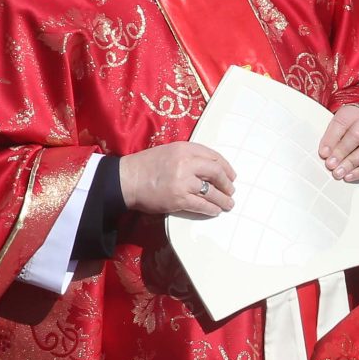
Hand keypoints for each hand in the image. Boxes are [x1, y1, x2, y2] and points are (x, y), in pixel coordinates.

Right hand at [119, 142, 236, 218]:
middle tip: (231, 190)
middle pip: (216, 172)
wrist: (127, 179)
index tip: (231, 175)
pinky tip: (215, 211)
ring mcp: (183, 182)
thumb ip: (189, 156)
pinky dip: (211, 209)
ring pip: (212, 191)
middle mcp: (186, 163)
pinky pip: (202, 205)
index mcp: (184, 148)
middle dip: (227, 183)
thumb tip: (211, 168)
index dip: (226, 167)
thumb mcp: (169, 152)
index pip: (213, 156)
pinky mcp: (179, 199)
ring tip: (228, 204)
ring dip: (223, 200)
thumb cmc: (146, 166)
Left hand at [318, 105, 358, 183]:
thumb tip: (325, 154)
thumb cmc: (351, 127)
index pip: (341, 123)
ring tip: (339, 173)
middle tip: (331, 165)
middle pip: (356, 136)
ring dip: (351, 164)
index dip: (331, 139)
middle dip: (342, 153)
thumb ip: (331, 138)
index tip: (323, 153)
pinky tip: (350, 176)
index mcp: (353, 114)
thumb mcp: (338, 126)